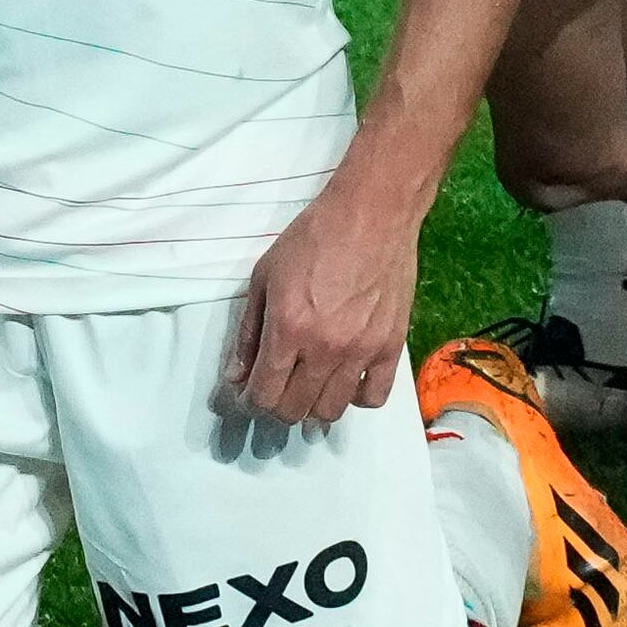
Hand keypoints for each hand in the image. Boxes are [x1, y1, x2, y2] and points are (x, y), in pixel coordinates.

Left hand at [222, 176, 420, 426]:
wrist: (371, 214)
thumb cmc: (312, 237)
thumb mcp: (264, 276)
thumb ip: (248, 331)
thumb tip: (235, 376)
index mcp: (288, 328)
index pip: (263, 393)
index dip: (250, 402)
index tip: (248, 395)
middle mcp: (324, 348)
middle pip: (294, 410)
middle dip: (276, 406)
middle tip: (276, 388)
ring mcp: (361, 351)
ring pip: (331, 411)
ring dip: (312, 407)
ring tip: (308, 386)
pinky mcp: (391, 347)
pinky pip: (374, 396)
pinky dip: (355, 398)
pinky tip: (346, 381)